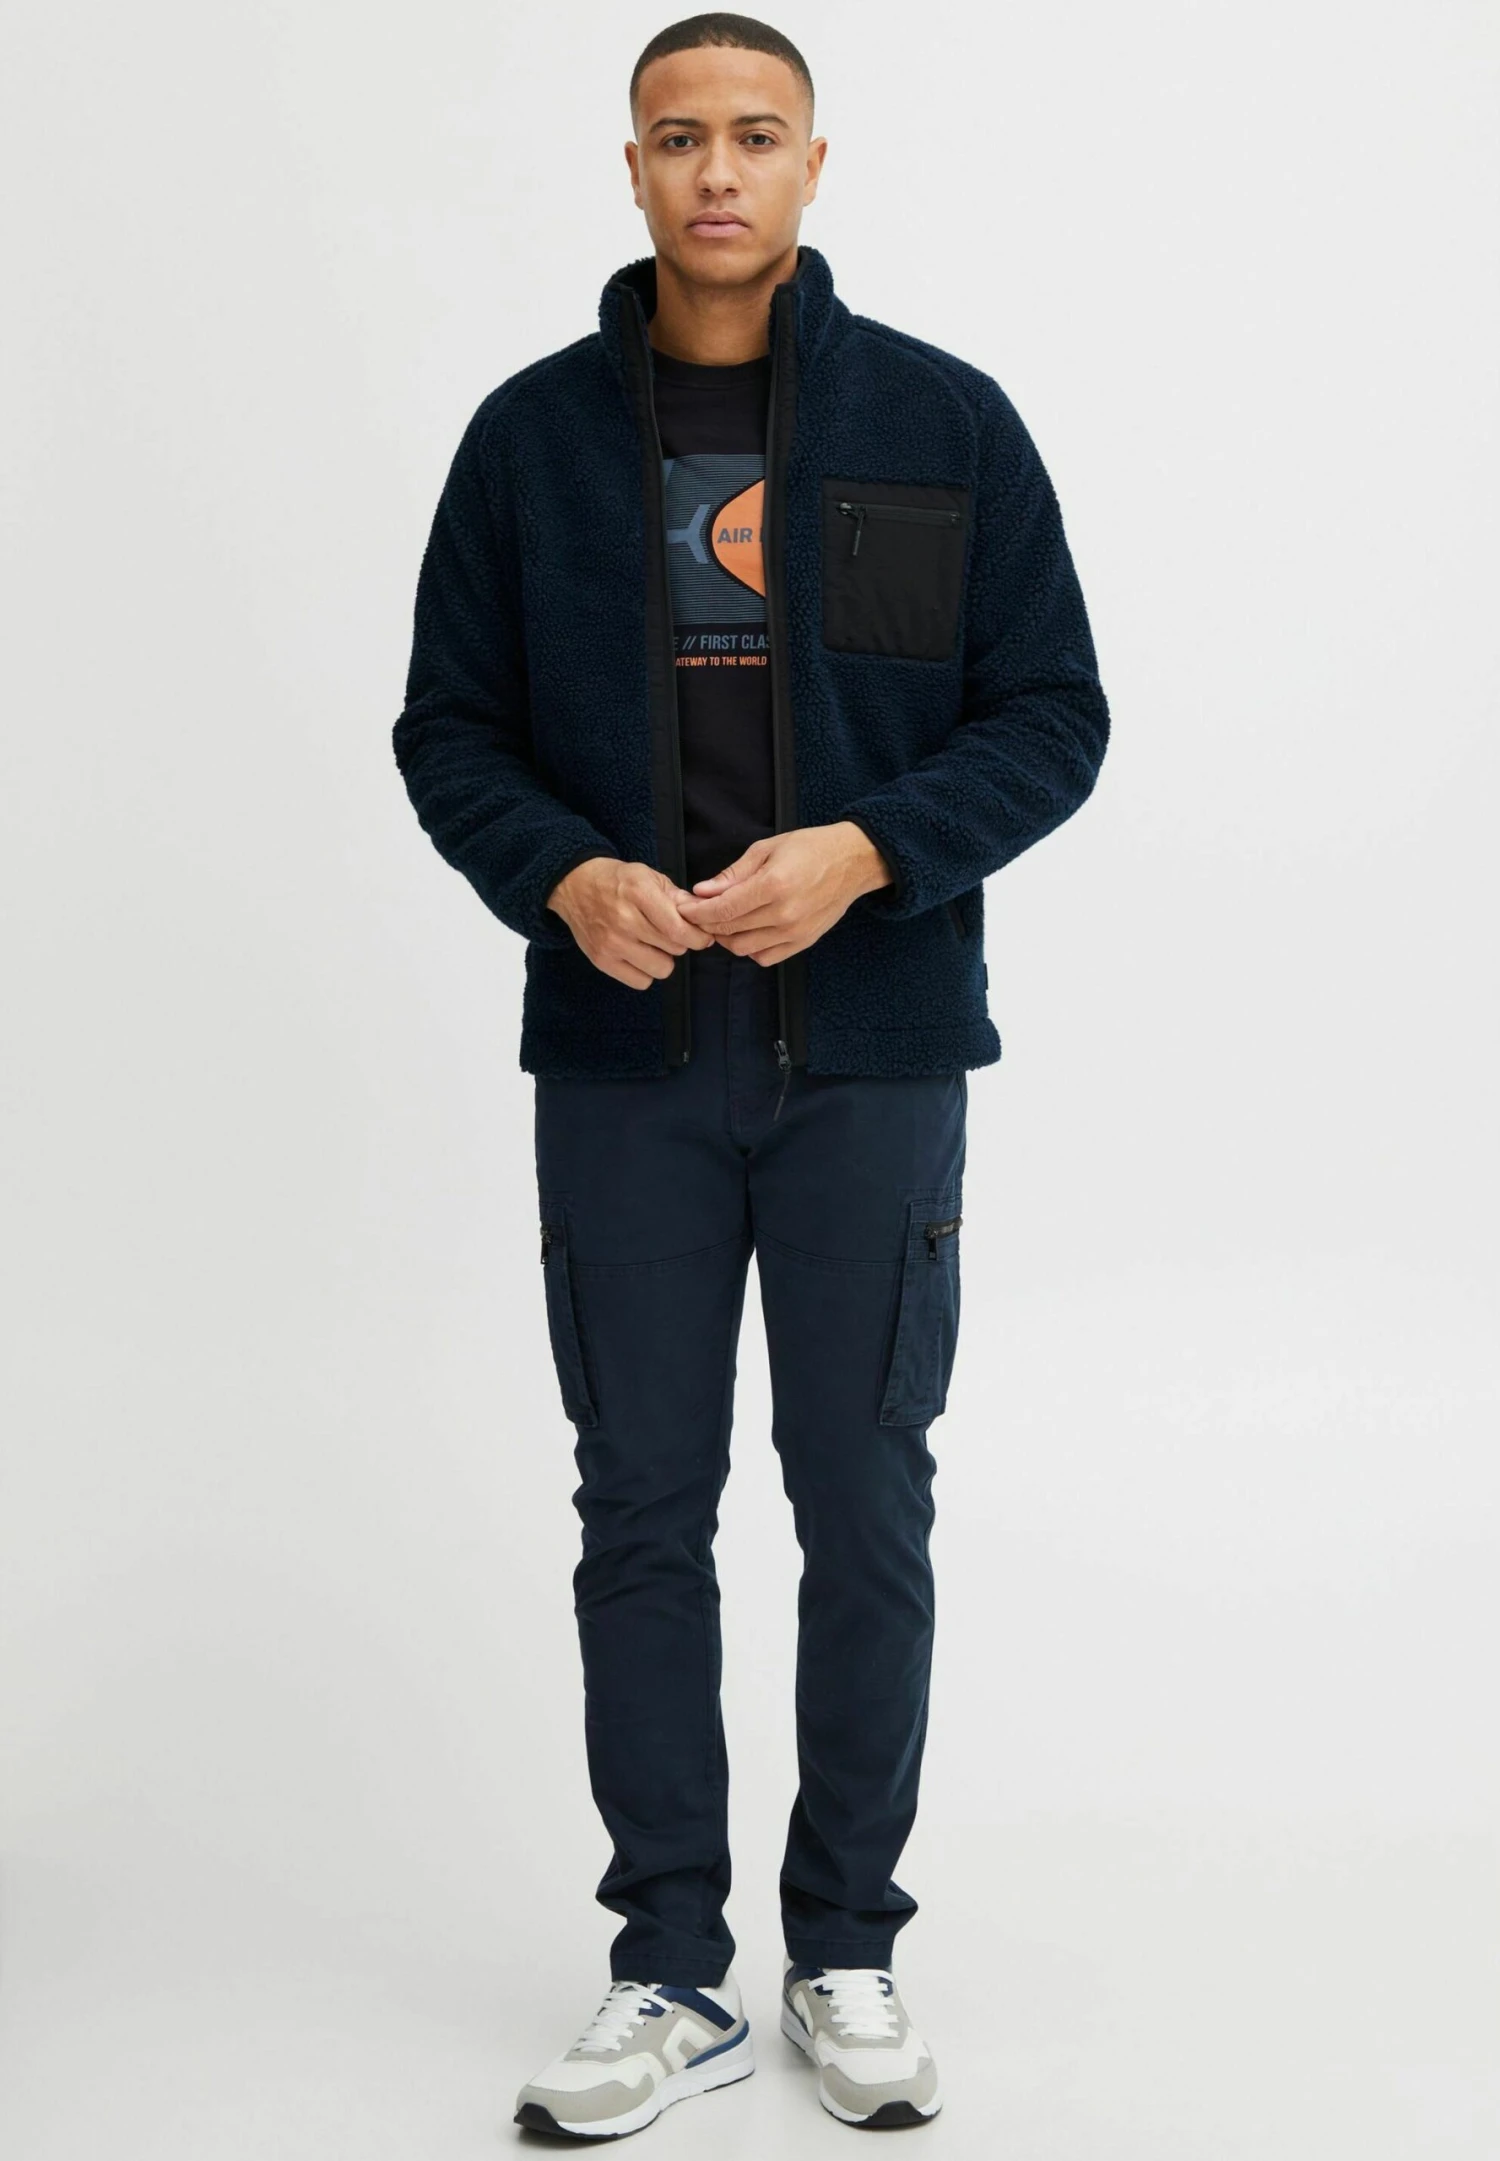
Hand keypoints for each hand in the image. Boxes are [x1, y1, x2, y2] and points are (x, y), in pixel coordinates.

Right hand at [546, 857, 717, 987]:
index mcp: (639, 893)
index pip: (679, 930)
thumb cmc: (619, 881)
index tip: (702, 937)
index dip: (698, 938)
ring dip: (664, 959)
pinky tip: (639, 955)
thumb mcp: (650, 877)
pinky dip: (645, 972)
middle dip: (680, 943)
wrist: (575, 885)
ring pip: (661, 969)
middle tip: (670, 933)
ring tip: (653, 944)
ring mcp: (611, 943)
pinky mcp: (601, 960)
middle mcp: (624, 919)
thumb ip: (679, 898)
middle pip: (674, 949)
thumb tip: (705, 917)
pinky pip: (641, 982)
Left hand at [672, 822, 893, 963]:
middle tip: (697, 913)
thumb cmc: (809, 849)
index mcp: (773, 885)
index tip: (684, 908)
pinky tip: (747, 931)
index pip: (722, 910)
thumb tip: (702, 892)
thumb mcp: (766, 849)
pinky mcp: (803, 943)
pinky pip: (765, 957)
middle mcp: (784, 913)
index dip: (697, 912)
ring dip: (725, 938)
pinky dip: (749, 948)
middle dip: (706, 924)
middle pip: (729, 930)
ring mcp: (795, 932)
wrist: (852, 862)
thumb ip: (732, 874)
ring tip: (722, 921)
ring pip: (743, 948)